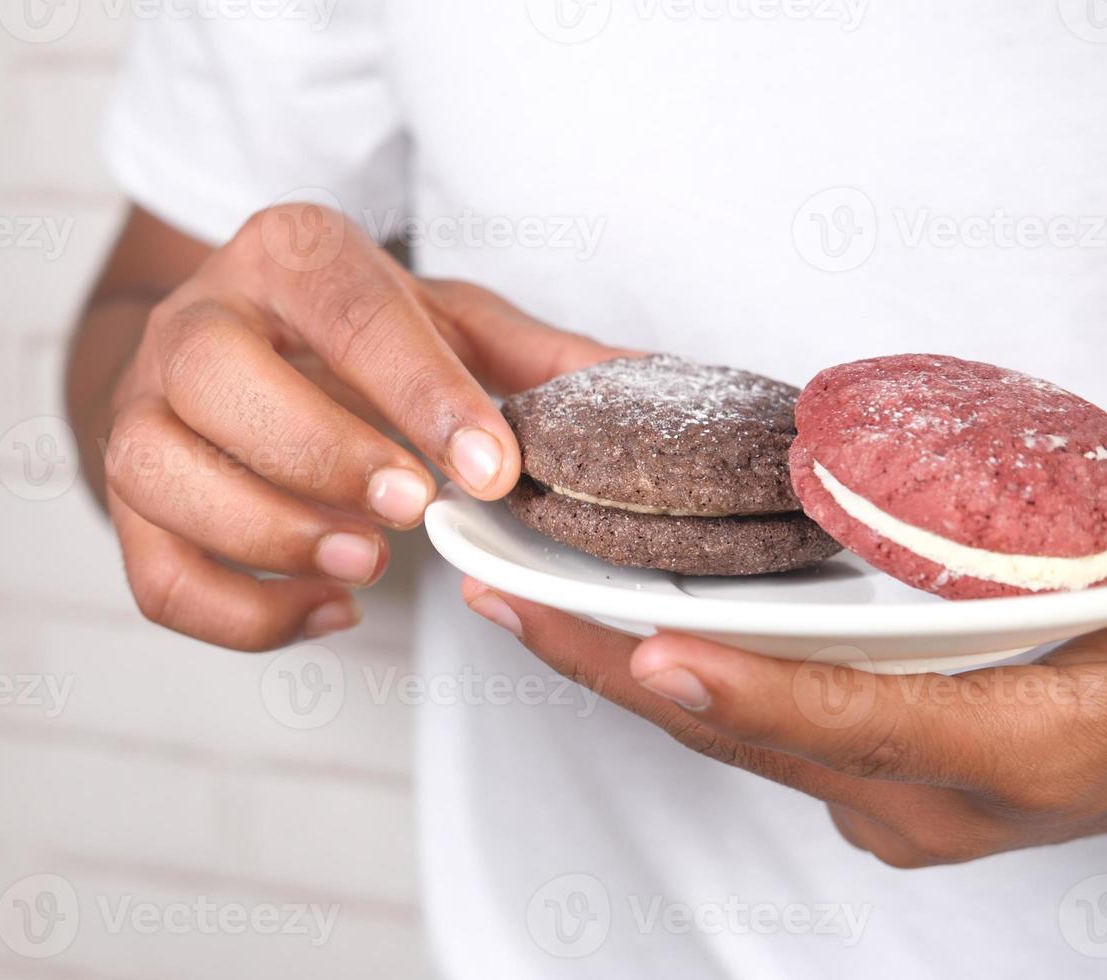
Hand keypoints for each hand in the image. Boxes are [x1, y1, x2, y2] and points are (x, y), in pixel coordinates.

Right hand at [104, 203, 623, 649]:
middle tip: (411, 512)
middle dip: (318, 450)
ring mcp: (141, 410)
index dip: (419, 391)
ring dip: (266, 532)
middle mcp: (193, 320)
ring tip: (366, 565)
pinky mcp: (126, 502)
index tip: (494, 471)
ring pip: (156, 470)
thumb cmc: (347, 339)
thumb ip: (532, 358)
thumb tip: (650, 387)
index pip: (343, 304)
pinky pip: (154, 573)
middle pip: (212, 372)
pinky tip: (330, 610)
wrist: (223, 357)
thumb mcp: (443, 323)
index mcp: (285, 256)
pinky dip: (241, 615)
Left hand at [462, 579, 1106, 867]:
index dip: (753, 691)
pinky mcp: (879, 795)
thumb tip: (902, 477)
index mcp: (1020, 750)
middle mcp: (939, 803)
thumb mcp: (1102, 577)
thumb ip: (1017, 551)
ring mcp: (899, 811)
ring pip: (732, 737)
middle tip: (502, 591)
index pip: (863, 719)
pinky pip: (755, 733)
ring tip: (518, 597)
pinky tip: (607, 627)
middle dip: (609, 662)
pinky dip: (678, 678)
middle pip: (749, 734)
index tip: (657, 652)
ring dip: (617, 667)